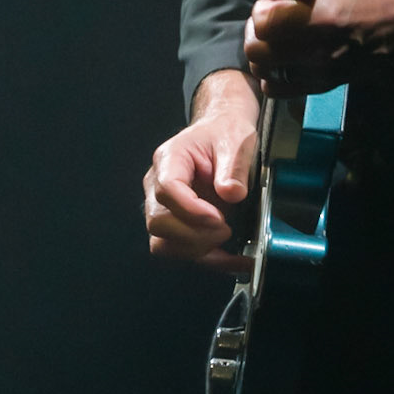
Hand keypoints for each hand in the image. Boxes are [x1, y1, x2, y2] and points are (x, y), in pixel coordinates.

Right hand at [143, 70, 259, 269]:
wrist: (222, 134)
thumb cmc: (224, 134)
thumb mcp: (236, 141)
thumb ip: (234, 167)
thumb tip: (232, 193)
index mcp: (170, 159)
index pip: (166, 189)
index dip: (190, 209)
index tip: (218, 217)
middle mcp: (158, 186)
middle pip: (158, 222)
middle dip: (194, 233)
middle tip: (226, 227)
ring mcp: (164, 208)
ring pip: (163, 244)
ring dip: (198, 250)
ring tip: (228, 236)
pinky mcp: (177, 226)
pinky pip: (182, 252)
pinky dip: (210, 260)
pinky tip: (236, 259)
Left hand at [243, 0, 393, 96]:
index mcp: (321, 16)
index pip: (263, 24)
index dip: (263, 8)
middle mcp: (320, 50)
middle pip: (259, 52)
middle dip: (259, 32)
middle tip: (276, 18)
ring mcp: (324, 71)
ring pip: (268, 74)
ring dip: (266, 54)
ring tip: (281, 36)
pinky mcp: (329, 83)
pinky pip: (285, 89)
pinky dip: (277, 75)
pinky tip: (286, 57)